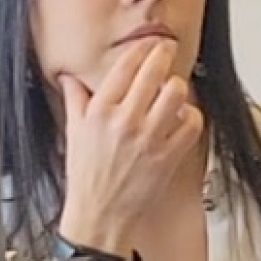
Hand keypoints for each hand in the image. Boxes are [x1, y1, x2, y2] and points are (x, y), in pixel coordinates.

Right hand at [55, 39, 203, 252]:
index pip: (126, 66)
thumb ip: (75, 100)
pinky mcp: (168, 157)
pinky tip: (183, 117)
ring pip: (176, 93)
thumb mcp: (73, 132)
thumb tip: (69, 77)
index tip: (150, 45)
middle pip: (155, 72)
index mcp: (99, 111)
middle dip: (164, 55)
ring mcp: (149, 139)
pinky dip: (192, 116)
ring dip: (177, 87)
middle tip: (169, 51)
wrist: (100, 216)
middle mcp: (124, 121)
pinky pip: (191, 124)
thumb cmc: (87, 177)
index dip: (142, 49)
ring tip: (173, 89)